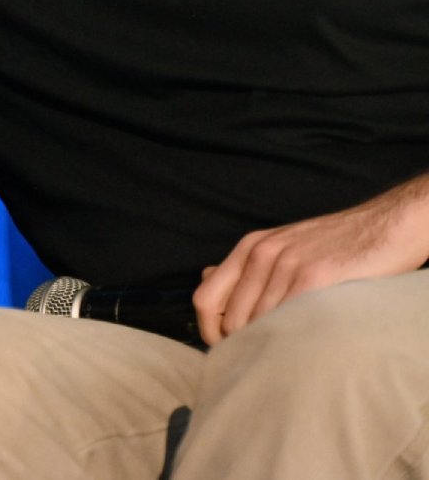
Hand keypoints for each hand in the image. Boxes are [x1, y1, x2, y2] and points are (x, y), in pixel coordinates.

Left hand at [192, 178, 428, 344]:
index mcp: (248, 248)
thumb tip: (204, 278)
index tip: (228, 350)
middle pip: (229, 319)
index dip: (210, 332)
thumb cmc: (334, 246)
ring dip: (269, 346)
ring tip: (289, 354)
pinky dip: (290, 339)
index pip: (203, 299)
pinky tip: (304, 345)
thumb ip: (246, 268)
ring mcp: (286, 264)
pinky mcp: (314, 276)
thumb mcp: (280, 248)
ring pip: (258, 324)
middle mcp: (261, 254)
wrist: (384, 227)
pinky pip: (287, 320)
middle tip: (264, 360)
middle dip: (242, 345)